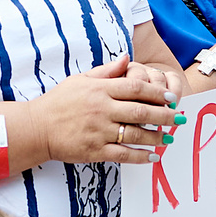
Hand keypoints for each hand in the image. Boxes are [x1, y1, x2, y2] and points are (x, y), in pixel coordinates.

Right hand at [34, 55, 181, 164]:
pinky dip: (140, 156)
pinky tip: (152, 157)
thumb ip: (106, 71)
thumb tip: (127, 59)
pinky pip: (122, 155)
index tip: (171, 97)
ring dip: (156, 136)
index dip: (157, 92)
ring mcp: (98, 131)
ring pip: (135, 134)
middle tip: (180, 118)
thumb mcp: (80, 79)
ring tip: (169, 138)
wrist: (36, 128)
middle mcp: (101, 109)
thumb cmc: (59, 102)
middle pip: (141, 111)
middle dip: (165, 115)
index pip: (135, 87)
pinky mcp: (94, 151)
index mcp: (100, 89)